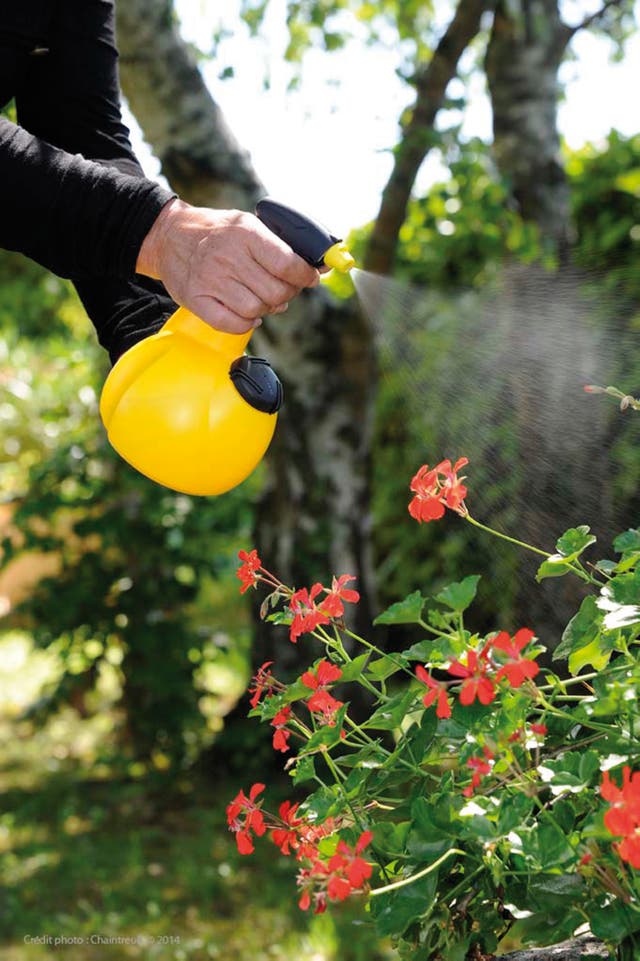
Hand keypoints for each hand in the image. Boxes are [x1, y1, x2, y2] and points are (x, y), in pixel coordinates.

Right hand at [136, 199, 319, 332]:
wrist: (169, 236)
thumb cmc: (217, 231)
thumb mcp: (248, 224)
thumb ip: (280, 244)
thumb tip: (318, 269)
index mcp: (245, 232)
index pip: (287, 264)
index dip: (305, 276)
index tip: (310, 279)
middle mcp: (228, 256)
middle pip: (276, 292)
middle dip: (287, 294)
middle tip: (283, 290)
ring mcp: (210, 279)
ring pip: (256, 311)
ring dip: (265, 309)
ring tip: (261, 298)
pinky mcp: (196, 299)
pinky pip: (232, 324)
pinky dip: (245, 324)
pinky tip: (246, 314)